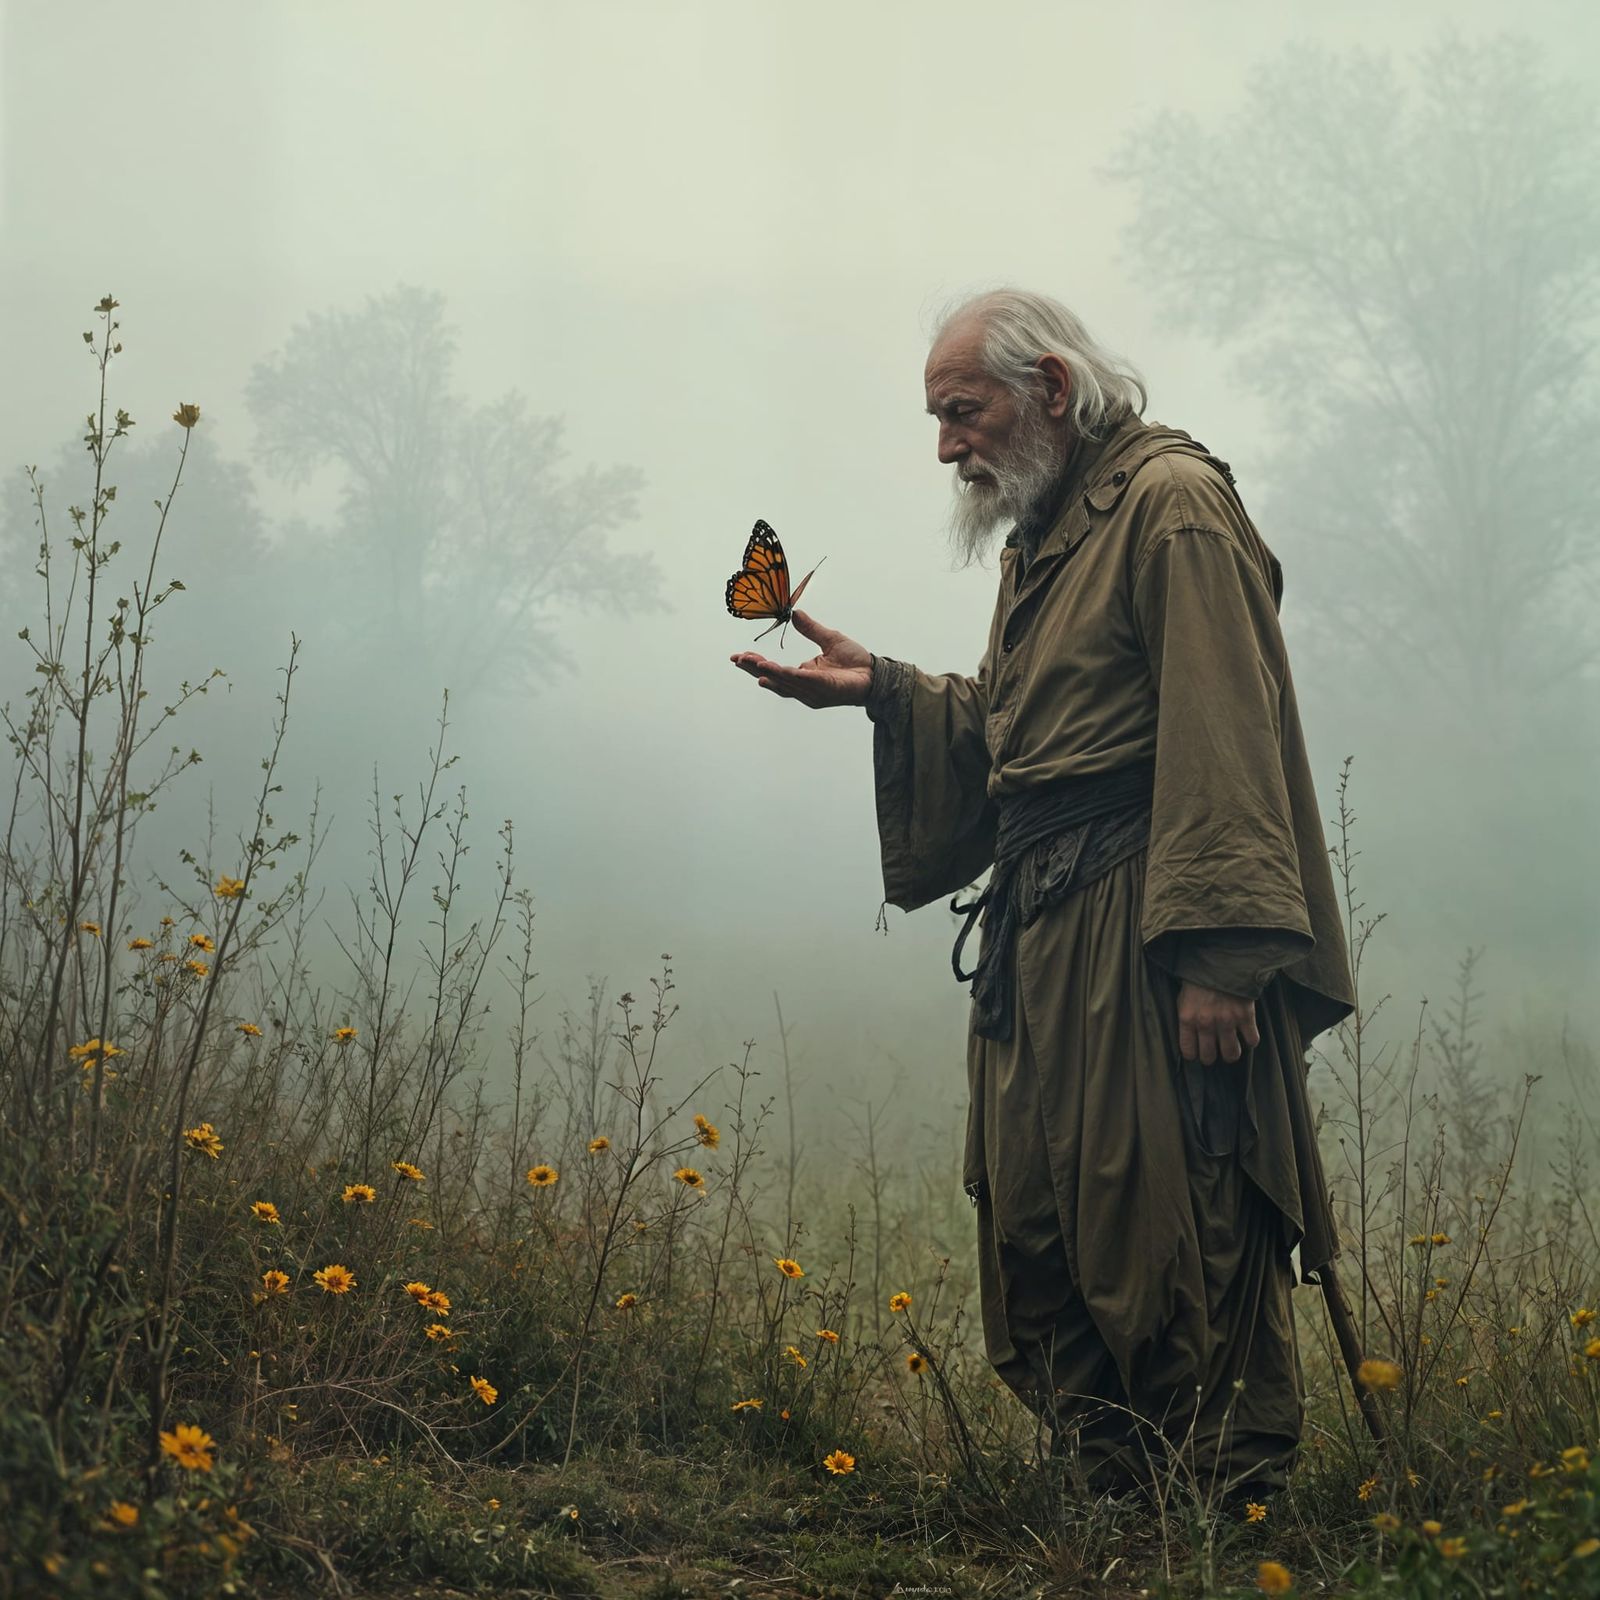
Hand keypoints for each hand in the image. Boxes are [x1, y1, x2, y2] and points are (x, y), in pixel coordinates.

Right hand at [729, 610, 872, 708]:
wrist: (876, 674)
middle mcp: (804, 687)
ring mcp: (813, 692)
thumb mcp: (829, 639)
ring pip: (784, 682)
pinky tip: (773, 671)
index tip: (738, 656)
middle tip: (737, 659)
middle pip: (773, 679)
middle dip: (754, 669)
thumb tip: (795, 613)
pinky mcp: (824, 690)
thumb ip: (811, 628)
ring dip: (767, 672)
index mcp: (803, 676)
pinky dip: (787, 676)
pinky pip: (802, 682)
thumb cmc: (855, 661)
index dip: (756, 664)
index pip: (775, 671)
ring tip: (751, 662)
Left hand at [1176, 982, 1259, 1064]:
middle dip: (1212, 1057)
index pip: (1188, 1051)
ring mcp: (1227, 1021)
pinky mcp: (1246, 1016)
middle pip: (1209, 1057)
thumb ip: (1187, 1021)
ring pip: (1231, 1054)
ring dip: (1231, 1054)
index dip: (1194, 1055)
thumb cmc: (1199, 981)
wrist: (1220, 960)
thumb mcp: (1183, 1000)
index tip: (1198, 1052)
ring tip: (1231, 1048)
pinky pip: (1252, 1041)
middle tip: (1215, 1051)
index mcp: (1187, 1018)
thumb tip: (1191, 1041)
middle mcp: (1206, 1023)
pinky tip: (1247, 1034)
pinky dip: (1251, 1040)